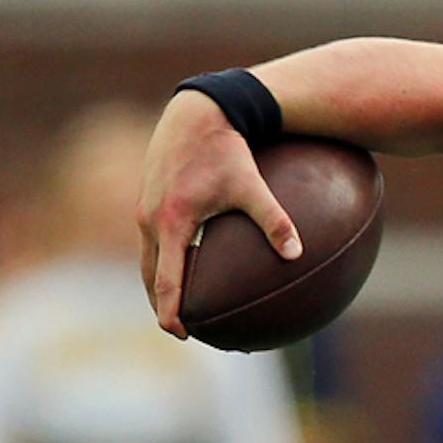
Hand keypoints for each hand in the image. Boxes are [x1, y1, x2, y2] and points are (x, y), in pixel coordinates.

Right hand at [138, 88, 300, 338]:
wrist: (197, 109)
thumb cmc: (226, 147)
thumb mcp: (251, 184)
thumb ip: (274, 219)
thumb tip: (298, 253)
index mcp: (173, 222)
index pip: (167, 280)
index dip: (170, 310)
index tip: (179, 332)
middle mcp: (151, 218)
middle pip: (150, 276)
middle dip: (163, 304)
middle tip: (182, 329)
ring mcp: (145, 208)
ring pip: (147, 258)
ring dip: (160, 283)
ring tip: (178, 305)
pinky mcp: (148, 198)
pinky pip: (151, 239)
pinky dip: (161, 259)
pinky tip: (181, 264)